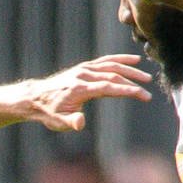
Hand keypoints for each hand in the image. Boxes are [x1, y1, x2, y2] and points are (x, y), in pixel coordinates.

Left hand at [21, 54, 152, 131]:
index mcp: (80, 88)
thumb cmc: (49, 112)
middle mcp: (83, 75)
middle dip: (132, 83)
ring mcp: (84, 69)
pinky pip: (105, 61)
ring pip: (111, 65)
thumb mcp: (58, 121)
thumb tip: (80, 123)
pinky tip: (134, 61)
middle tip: (147, 92)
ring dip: (130, 70)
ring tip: (146, 76)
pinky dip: (120, 59)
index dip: (127, 90)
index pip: (109, 86)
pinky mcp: (84, 67)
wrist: (35, 98)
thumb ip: (71, 122)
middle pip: (113, 74)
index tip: (143, 95)